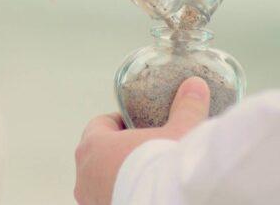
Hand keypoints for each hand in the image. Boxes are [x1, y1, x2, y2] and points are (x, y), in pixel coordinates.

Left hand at [74, 77, 209, 204]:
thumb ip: (186, 108)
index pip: (99, 125)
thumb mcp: (180, 130)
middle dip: (119, 151)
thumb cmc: (163, 167)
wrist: (168, 203)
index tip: (135, 122)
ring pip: (100, 183)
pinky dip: (124, 195)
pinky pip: (110, 200)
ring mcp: (92, 201)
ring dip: (119, 177)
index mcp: (94, 147)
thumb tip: (195, 86)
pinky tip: (145, 193)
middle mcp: (85, 177)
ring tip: (146, 174)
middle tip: (145, 149)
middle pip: (98, 156)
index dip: (119, 122)